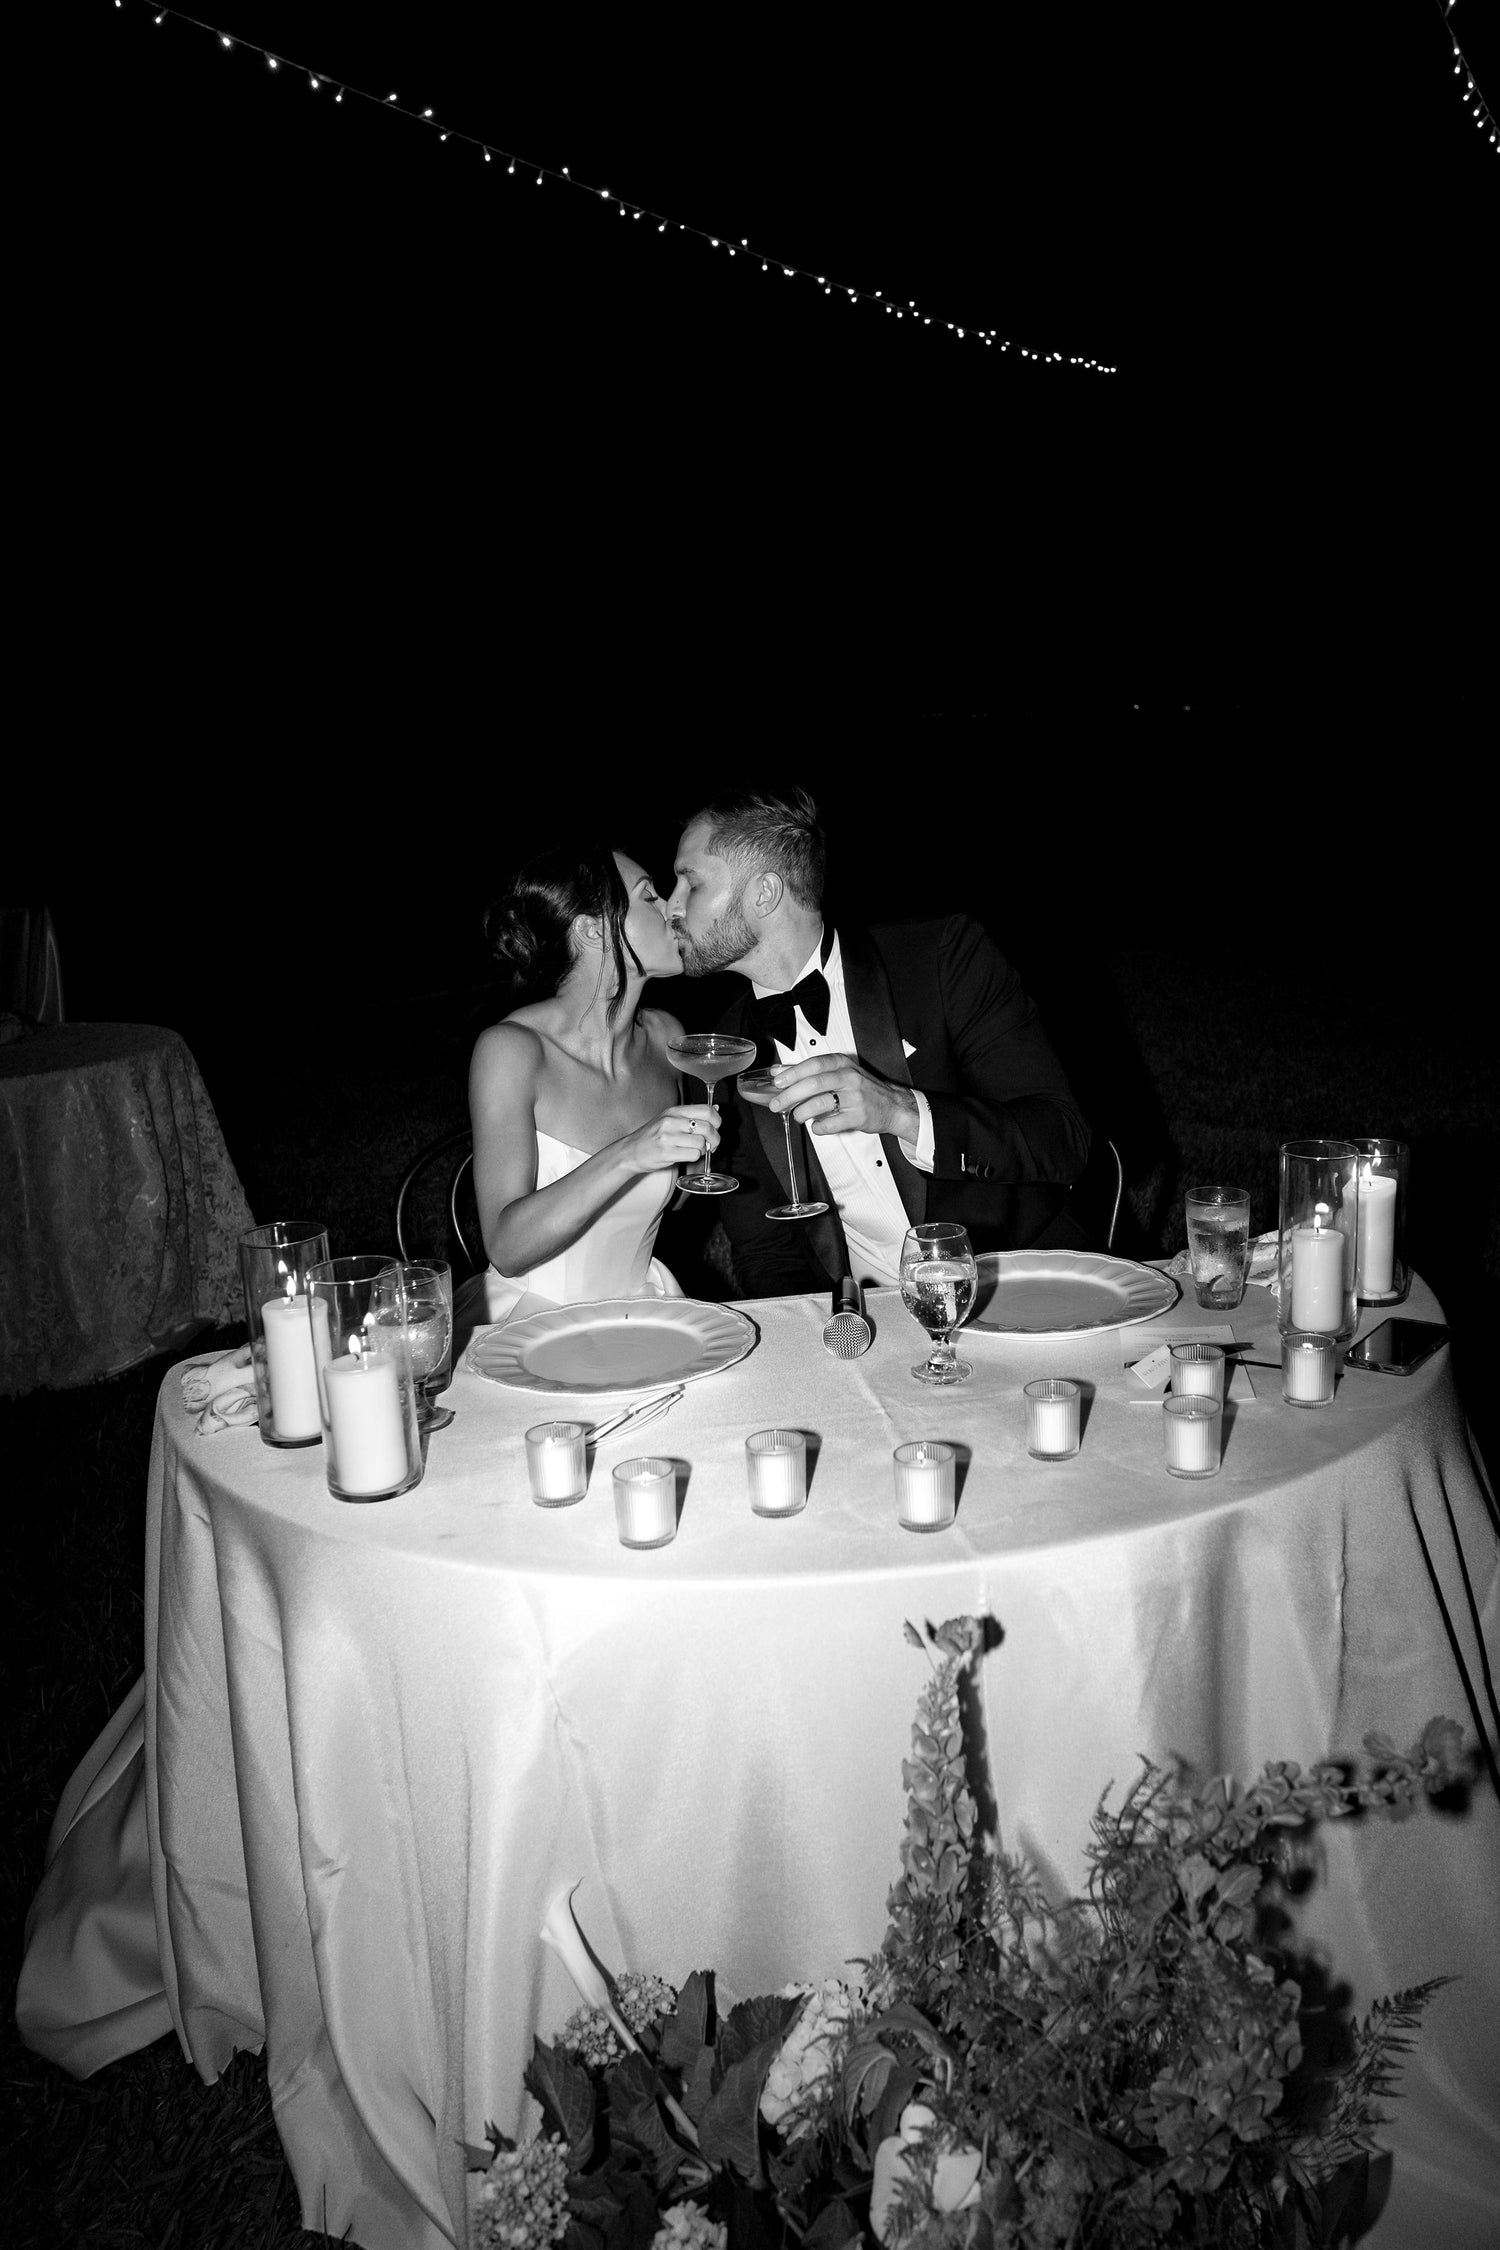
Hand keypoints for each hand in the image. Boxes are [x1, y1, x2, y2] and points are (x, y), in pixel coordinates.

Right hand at [620, 1104, 720, 1173]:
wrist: (630, 1151)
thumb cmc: (652, 1136)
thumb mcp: (669, 1119)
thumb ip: (691, 1115)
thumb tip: (716, 1108)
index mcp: (674, 1111)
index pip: (706, 1110)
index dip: (717, 1120)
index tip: (715, 1128)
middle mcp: (671, 1121)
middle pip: (707, 1128)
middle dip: (714, 1139)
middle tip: (711, 1144)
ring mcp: (668, 1137)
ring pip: (702, 1143)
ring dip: (703, 1150)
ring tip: (695, 1150)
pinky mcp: (667, 1152)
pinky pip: (693, 1155)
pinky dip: (695, 1157)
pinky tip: (687, 1156)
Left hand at [767, 1054, 918, 1139]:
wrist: (892, 1105)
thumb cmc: (863, 1089)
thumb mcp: (840, 1073)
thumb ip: (811, 1072)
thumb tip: (780, 1073)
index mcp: (842, 1064)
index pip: (814, 1065)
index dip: (793, 1073)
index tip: (777, 1082)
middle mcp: (849, 1078)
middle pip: (814, 1084)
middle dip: (790, 1095)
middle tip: (776, 1104)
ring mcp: (854, 1098)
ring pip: (820, 1103)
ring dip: (802, 1112)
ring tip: (797, 1116)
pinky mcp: (858, 1117)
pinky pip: (830, 1124)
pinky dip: (818, 1127)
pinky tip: (816, 1126)